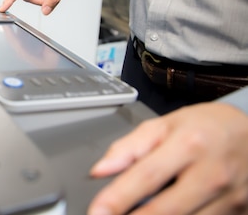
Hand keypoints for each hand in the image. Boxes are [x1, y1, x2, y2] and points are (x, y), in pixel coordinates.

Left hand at [88, 102, 247, 214]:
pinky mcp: (238, 213)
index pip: (146, 176)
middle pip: (166, 210)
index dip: (118, 197)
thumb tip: (101, 169)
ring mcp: (229, 198)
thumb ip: (129, 147)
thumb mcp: (165, 125)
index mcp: (189, 145)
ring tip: (133, 214)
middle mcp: (211, 174)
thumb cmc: (206, 127)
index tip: (97, 211)